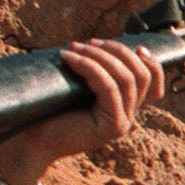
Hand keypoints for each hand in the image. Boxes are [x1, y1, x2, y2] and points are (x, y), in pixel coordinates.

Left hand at [0, 38, 166, 172]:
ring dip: (101, 56)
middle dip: (118, 51)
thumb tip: (94, 43)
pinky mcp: (112, 127)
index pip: (153, 85)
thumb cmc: (48, 112)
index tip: (137, 46)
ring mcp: (122, 123)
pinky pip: (109, 88)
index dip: (152, 63)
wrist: (31, 141)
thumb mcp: (75, 86)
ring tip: (75, 48)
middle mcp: (128, 116)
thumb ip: (93, 72)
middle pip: (142, 76)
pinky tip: (70, 59)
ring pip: (127, 79)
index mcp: (123, 106)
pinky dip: (90, 68)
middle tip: (88, 43)